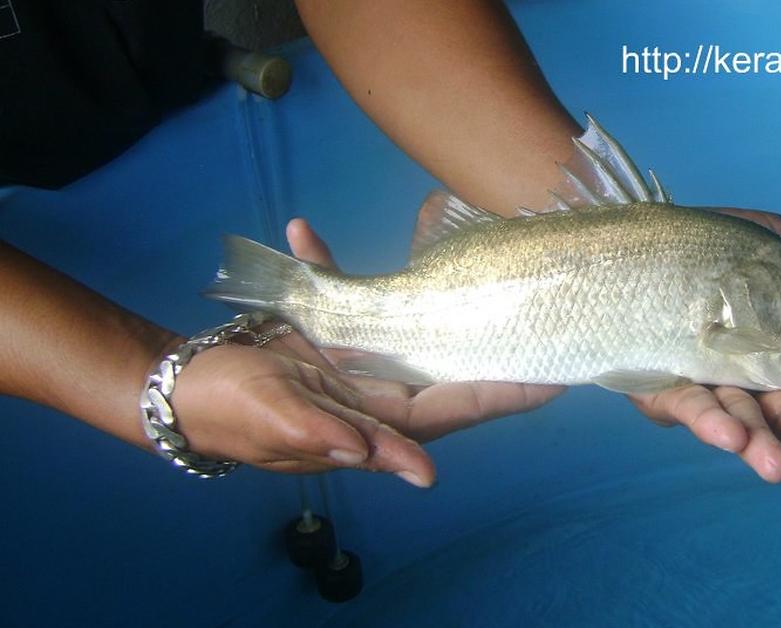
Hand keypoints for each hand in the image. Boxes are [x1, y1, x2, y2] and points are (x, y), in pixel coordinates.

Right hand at [168, 219, 562, 486]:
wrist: (181, 391)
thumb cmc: (232, 413)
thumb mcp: (286, 424)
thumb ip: (347, 441)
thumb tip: (420, 475)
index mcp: (382, 419)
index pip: (463, 403)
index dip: (511, 390)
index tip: (559, 374)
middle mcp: (382, 388)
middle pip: (453, 358)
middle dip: (495, 331)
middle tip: (541, 297)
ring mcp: (357, 357)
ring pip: (407, 318)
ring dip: (424, 284)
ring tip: (456, 244)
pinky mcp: (324, 329)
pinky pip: (335, 290)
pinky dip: (322, 262)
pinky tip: (303, 233)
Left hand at [625, 208, 780, 488]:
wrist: (635, 235)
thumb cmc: (709, 243)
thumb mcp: (778, 245)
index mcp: (779, 349)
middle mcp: (744, 374)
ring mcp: (703, 383)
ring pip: (739, 420)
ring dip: (763, 445)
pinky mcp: (659, 383)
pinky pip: (686, 405)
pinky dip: (710, 422)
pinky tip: (732, 438)